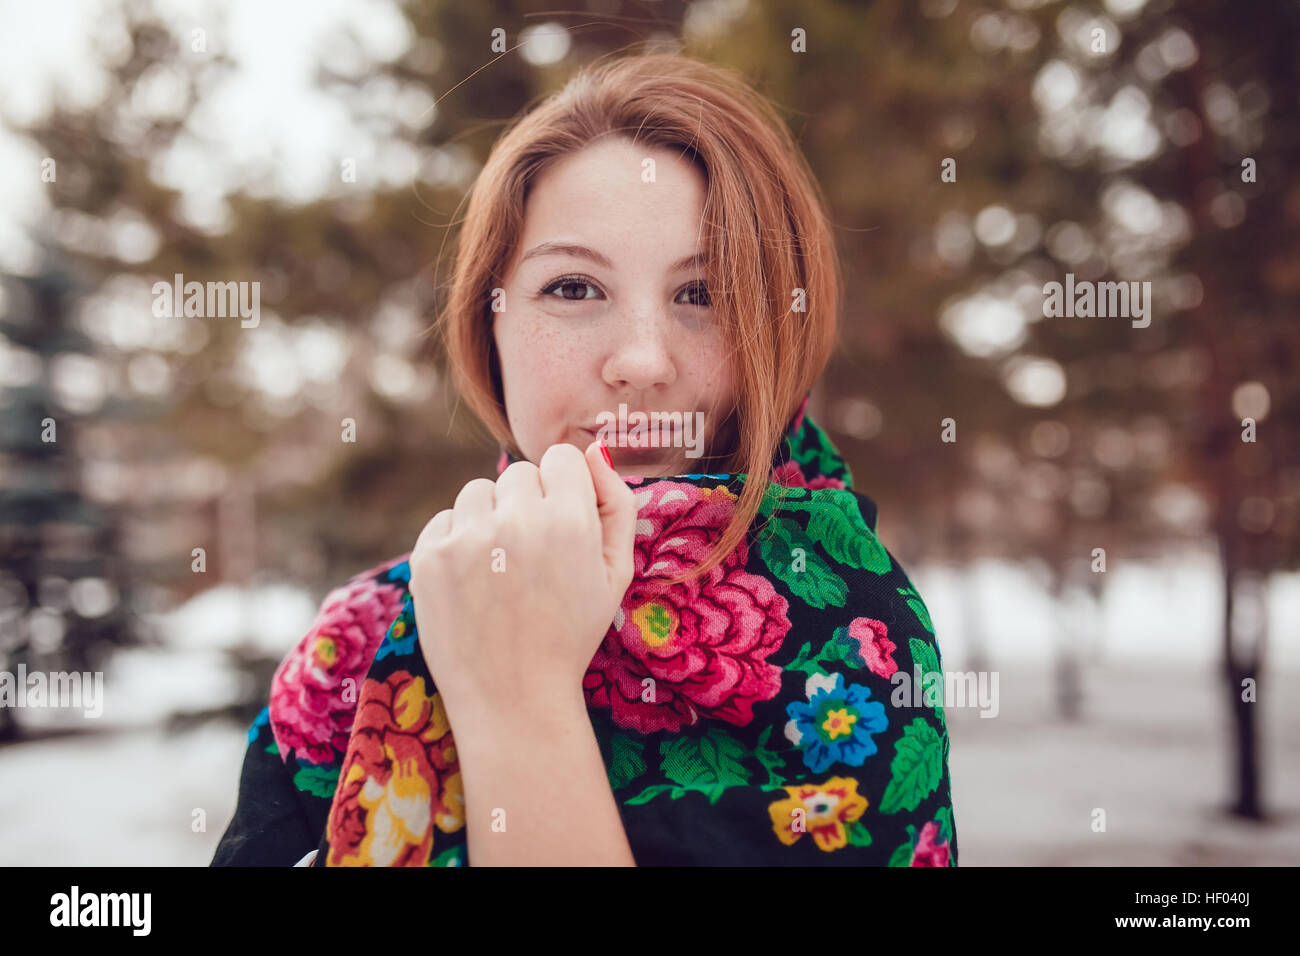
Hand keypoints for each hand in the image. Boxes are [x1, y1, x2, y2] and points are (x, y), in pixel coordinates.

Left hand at [408, 439, 636, 722]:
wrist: (514, 698)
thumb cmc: (571, 634)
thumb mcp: (616, 573)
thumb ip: (616, 504)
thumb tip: (592, 450)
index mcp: (570, 521)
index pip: (561, 457)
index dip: (564, 489)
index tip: (561, 524)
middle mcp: (517, 521)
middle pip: (519, 473)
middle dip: (527, 504)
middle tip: (531, 559)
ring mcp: (467, 538)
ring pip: (478, 492)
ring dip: (489, 519)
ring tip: (500, 572)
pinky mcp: (428, 556)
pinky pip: (444, 520)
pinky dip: (457, 543)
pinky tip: (473, 583)